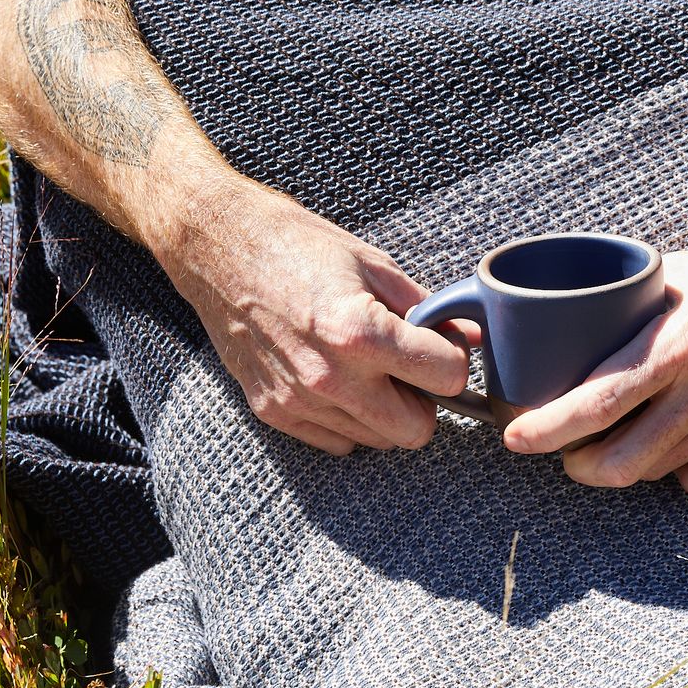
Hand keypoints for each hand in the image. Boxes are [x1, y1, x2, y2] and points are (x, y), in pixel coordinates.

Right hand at [157, 176, 469, 454]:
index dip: (452, 361)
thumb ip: (427, 308)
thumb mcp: (373, 264)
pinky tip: (338, 380)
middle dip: (425, 401)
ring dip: (386, 412)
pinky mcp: (274, 412)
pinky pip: (338, 442)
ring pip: (378, 440)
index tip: (439, 346)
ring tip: (368, 368)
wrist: (216, 248)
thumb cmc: (297, 245)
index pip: (447, 378)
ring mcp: (299, 400)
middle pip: (417, 430)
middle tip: (410, 368)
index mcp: (361, 332)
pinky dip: (349, 420)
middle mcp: (330, 377)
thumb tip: (472, 338)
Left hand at [503, 218, 687, 494]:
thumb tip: (555, 317)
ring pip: (655, 472)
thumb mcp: (672, 275)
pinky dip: (675, 471)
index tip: (515, 439)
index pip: (597, 403)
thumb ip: (620, 304)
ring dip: (622, 465)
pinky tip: (668, 444)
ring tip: (610, 443)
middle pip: (620, 461)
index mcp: (676, 344)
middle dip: (577, 466)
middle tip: (565, 452)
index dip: (548, 429)